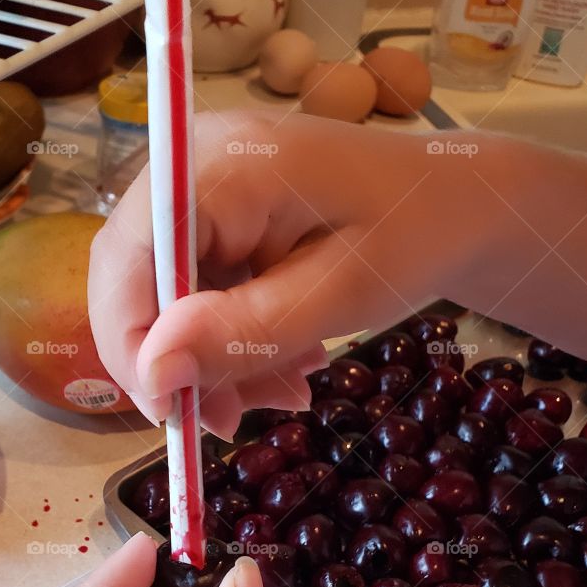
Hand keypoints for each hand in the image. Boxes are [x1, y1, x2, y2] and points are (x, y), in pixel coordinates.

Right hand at [88, 111, 443, 439]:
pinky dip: (229, 341)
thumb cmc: (415, 233)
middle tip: (230, 422)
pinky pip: (194, 292)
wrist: (459, 203)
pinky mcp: (216, 217)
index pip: (127, 257)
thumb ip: (243, 333)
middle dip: (176, 361)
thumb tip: (154, 375)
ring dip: (210, 361)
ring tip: (281, 394)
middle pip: (135, 278)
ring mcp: (201, 189)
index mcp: (220, 164)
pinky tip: (282, 365)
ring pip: (163, 297)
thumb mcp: (337, 295)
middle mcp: (192, 164)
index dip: (131, 343)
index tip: (171, 415)